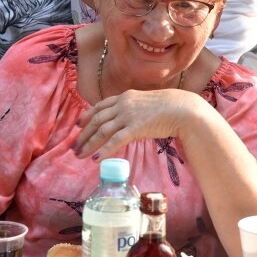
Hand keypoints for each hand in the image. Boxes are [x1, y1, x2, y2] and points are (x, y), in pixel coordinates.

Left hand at [72, 89, 203, 160]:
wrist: (183, 108)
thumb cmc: (171, 106)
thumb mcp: (147, 102)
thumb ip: (135, 108)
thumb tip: (129, 119)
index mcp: (125, 97)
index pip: (100, 106)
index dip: (87, 116)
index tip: (78, 125)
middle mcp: (123, 104)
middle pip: (97, 120)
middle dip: (83, 134)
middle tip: (74, 146)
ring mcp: (128, 116)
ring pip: (102, 131)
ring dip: (88, 144)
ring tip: (79, 155)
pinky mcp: (135, 128)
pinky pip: (115, 140)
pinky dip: (103, 150)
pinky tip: (95, 159)